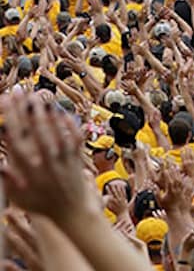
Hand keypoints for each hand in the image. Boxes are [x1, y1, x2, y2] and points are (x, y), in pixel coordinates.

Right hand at [0, 94, 93, 223]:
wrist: (70, 212)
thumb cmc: (40, 204)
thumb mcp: (17, 195)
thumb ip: (6, 178)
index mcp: (27, 169)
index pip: (17, 138)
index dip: (12, 118)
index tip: (7, 101)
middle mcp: (44, 160)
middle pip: (35, 129)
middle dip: (27, 109)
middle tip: (22, 91)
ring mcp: (62, 158)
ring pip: (55, 130)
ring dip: (47, 112)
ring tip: (41, 96)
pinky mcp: (77, 157)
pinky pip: (73, 137)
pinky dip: (69, 124)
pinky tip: (64, 112)